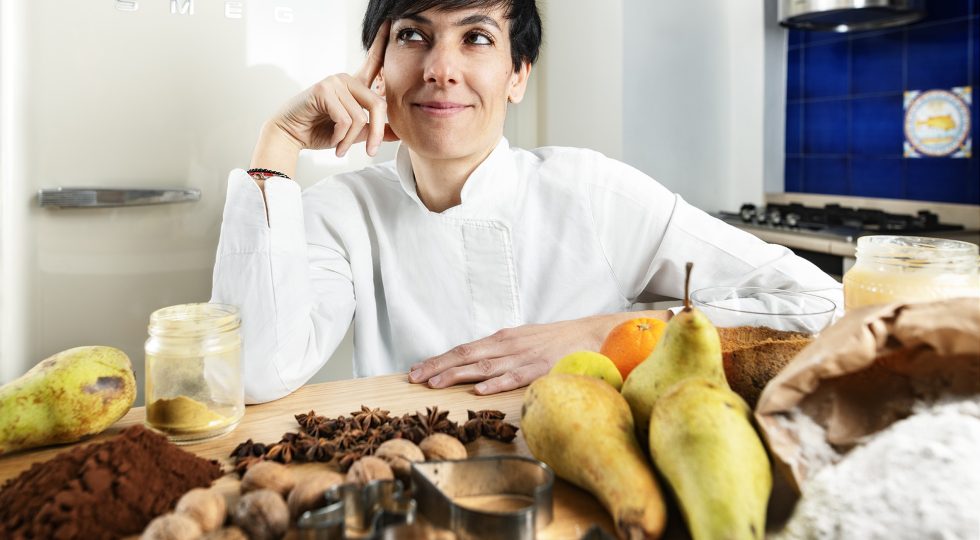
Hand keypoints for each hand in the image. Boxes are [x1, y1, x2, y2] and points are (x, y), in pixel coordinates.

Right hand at [252, 19, 398, 176]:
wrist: (291, 136)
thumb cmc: (318, 131)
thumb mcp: (353, 133)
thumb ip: (374, 129)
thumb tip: (398, 132)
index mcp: (355, 86)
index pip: (374, 63)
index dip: (383, 43)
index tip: (390, 23)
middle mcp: (346, 80)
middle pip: (378, 104)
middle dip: (376, 133)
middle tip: (370, 151)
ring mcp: (334, 82)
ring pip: (360, 117)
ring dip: (350, 140)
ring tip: (340, 147)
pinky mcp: (323, 90)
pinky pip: (346, 119)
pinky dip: (340, 136)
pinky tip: (332, 140)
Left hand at [408, 311, 670, 393]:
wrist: (593, 333)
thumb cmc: (556, 341)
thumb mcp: (523, 342)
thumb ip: (500, 353)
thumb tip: (475, 367)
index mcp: (502, 339)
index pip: (463, 350)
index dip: (439, 360)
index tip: (417, 371)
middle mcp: (508, 345)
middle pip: (466, 356)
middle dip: (438, 367)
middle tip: (414, 378)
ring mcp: (524, 356)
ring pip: (484, 367)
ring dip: (457, 375)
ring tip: (435, 384)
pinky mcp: (541, 368)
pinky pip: (515, 377)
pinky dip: (497, 383)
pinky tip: (480, 390)